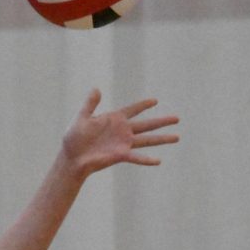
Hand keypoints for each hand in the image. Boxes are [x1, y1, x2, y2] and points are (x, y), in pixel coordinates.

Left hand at [61, 89, 178, 176]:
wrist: (72, 157)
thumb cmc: (74, 138)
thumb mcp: (82, 117)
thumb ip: (90, 104)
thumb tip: (96, 89)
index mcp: (114, 119)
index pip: (133, 109)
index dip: (143, 105)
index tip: (155, 101)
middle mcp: (123, 131)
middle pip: (147, 124)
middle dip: (162, 121)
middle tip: (177, 118)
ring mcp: (124, 143)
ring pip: (147, 140)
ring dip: (162, 138)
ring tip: (177, 137)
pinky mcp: (121, 155)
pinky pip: (136, 157)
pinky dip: (147, 159)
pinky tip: (158, 161)